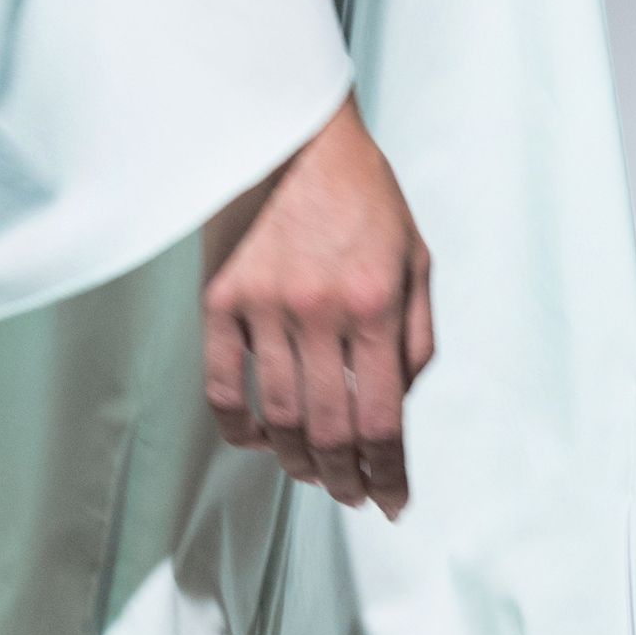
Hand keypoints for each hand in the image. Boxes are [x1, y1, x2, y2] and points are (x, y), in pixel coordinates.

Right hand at [199, 97, 434, 517]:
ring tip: (311, 474)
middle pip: (331, 431)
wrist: (287, 133)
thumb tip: (399, 405)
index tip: (392, 501)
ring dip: (297, 462)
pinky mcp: (219, 300)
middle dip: (345, 480)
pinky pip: (223, 386)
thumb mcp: (415, 257)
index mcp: (375, 304)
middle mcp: (320, 313)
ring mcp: (264, 308)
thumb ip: (416, 336)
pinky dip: (239, 427)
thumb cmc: (360, 194)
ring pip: (280, 418)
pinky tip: (257, 440)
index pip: (382, 419)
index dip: (388, 474)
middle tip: (352, 497)